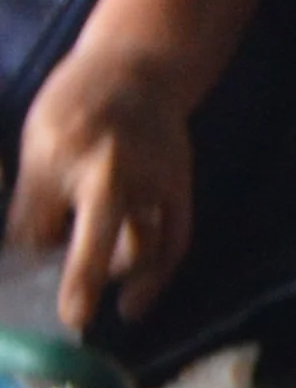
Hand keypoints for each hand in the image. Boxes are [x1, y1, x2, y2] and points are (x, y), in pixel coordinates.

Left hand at [6, 40, 195, 330]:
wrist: (139, 69)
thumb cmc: (77, 106)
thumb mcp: (38, 147)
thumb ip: (31, 206)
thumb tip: (25, 263)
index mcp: (72, 154)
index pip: (48, 219)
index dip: (47, 263)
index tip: (60, 311)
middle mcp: (118, 169)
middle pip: (103, 233)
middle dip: (86, 276)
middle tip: (75, 318)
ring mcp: (154, 180)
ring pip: (139, 245)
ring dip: (117, 277)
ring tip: (104, 293)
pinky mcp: (179, 189)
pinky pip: (172, 243)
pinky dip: (155, 277)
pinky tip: (135, 301)